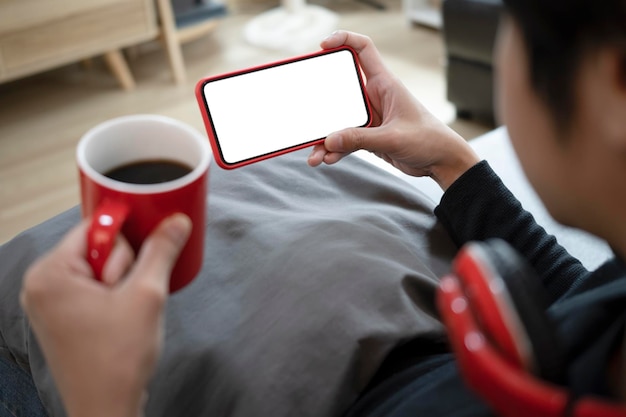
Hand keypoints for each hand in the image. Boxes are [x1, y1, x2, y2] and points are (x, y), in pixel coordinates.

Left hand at [20, 214, 191, 416]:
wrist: (106, 408)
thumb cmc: (118, 358)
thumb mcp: (147, 294)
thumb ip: (161, 251)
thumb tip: (176, 220)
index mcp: (50, 273)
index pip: (94, 227)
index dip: (125, 240)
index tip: (137, 264)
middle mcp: (41, 283)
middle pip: (96, 247)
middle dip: (123, 268)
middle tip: (128, 299)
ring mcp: (49, 302)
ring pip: (99, 268)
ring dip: (122, 283)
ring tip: (124, 313)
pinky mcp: (61, 316)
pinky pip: (93, 286)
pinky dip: (113, 295)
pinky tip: (121, 316)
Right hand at [307, 31, 479, 189]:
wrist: (442, 162)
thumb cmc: (429, 140)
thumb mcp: (393, 138)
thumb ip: (359, 139)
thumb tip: (329, 141)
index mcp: (385, 84)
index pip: (363, 49)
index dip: (343, 40)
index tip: (323, 46)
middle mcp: (375, 97)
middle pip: (340, 90)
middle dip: (320, 102)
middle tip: (306, 112)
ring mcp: (371, 117)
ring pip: (339, 121)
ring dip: (325, 137)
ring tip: (313, 154)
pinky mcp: (369, 136)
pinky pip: (345, 140)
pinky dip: (335, 149)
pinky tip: (327, 159)